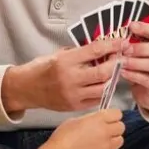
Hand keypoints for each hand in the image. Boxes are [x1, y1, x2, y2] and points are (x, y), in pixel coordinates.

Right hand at [3, 39, 123, 115]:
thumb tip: (100, 47)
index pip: (94, 51)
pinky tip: (104, 84)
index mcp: (65, 61)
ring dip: (112, 79)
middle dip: (116, 64)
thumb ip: (78, 53)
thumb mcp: (58, 55)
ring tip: (115, 71)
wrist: (25, 89)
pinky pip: (96, 99)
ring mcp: (72, 94)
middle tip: (123, 58)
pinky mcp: (74, 106)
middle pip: (103, 72)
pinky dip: (103, 91)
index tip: (122, 42)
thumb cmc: (41, 68)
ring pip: (103, 88)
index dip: (112, 45)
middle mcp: (70, 79)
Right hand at [33, 109, 124, 148]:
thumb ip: (90, 120)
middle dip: (114, 127)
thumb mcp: (75, 120)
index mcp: (99, 120)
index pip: (117, 113)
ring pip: (119, 141)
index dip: (113, 115)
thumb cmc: (62, 138)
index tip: (110, 118)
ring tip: (102, 142)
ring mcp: (106, 147)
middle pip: (121, 127)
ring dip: (112, 140)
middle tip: (106, 130)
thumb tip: (96, 121)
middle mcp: (106, 132)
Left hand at [119, 21, 148, 117]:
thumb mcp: (141, 53)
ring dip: (136, 62)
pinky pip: (148, 80)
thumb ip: (135, 43)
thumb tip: (121, 36)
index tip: (132, 26)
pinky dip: (134, 75)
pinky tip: (123, 72)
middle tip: (126, 48)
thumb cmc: (145, 68)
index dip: (146, 29)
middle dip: (142, 48)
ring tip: (122, 61)